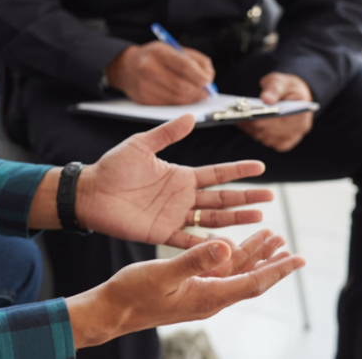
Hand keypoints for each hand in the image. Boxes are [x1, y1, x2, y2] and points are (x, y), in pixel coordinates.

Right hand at [66, 235, 304, 347]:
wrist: (113, 310)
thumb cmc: (134, 294)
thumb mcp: (164, 274)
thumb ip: (194, 260)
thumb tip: (226, 247)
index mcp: (209, 296)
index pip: (253, 282)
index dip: (277, 270)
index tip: (299, 259)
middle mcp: (209, 297)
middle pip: (249, 277)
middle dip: (271, 261)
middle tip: (290, 246)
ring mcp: (199, 293)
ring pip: (234, 272)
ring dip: (252, 255)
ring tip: (269, 238)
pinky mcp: (187, 287)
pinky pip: (217, 271)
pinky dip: (229, 256)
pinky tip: (231, 246)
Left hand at [77, 114, 271, 248]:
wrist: (90, 193)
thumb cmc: (112, 167)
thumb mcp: (141, 145)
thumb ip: (167, 134)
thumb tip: (192, 116)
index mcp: (180, 175)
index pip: (216, 173)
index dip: (238, 171)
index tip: (261, 167)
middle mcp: (182, 197)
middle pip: (221, 198)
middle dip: (246, 198)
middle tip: (270, 198)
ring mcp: (174, 216)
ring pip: (212, 219)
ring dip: (235, 219)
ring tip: (259, 218)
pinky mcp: (162, 233)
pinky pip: (190, 241)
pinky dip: (208, 245)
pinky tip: (228, 246)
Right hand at [106, 42, 214, 104]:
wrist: (125, 67)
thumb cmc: (154, 57)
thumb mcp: (173, 49)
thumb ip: (195, 60)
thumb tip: (209, 76)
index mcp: (158, 52)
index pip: (183, 65)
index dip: (198, 75)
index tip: (208, 81)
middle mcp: (149, 69)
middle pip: (181, 86)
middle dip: (198, 91)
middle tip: (206, 93)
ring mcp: (145, 86)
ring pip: (176, 98)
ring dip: (191, 99)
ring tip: (197, 95)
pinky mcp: (144, 100)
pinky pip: (169, 105)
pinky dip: (180, 103)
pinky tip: (183, 98)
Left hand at [237, 72, 312, 152]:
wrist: (292, 94)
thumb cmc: (285, 87)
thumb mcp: (279, 82)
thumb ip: (274, 89)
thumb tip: (266, 99)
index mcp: (302, 110)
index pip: (284, 118)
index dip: (266, 118)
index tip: (250, 114)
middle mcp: (301, 127)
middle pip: (273, 130)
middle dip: (255, 124)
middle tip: (239, 117)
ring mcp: (294, 136)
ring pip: (270, 138)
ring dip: (254, 131)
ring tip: (241, 121)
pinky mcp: (285, 142)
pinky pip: (270, 143)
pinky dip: (258, 135)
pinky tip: (248, 127)